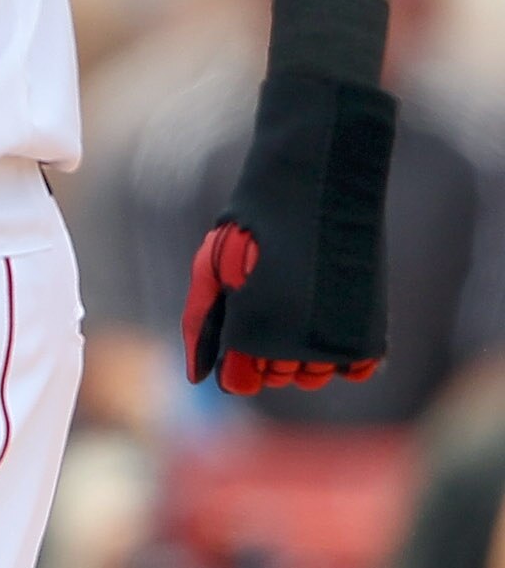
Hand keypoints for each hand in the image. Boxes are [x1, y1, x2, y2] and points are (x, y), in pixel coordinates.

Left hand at [183, 59, 394, 393]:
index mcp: (251, 333)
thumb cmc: (255, 224)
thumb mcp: (213, 268)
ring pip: (314, 376)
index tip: (241, 324)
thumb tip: (195, 375)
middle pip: (277, 379)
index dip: (236, 358)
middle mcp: (297, 350)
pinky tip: (328, 311)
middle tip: (271, 297)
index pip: (241, 381)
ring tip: (298, 301)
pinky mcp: (371, 335)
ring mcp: (338, 344)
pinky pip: (353, 368)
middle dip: (266, 348)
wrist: (317, 186)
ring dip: (304, 353)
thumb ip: (202, 323)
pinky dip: (341, 351)